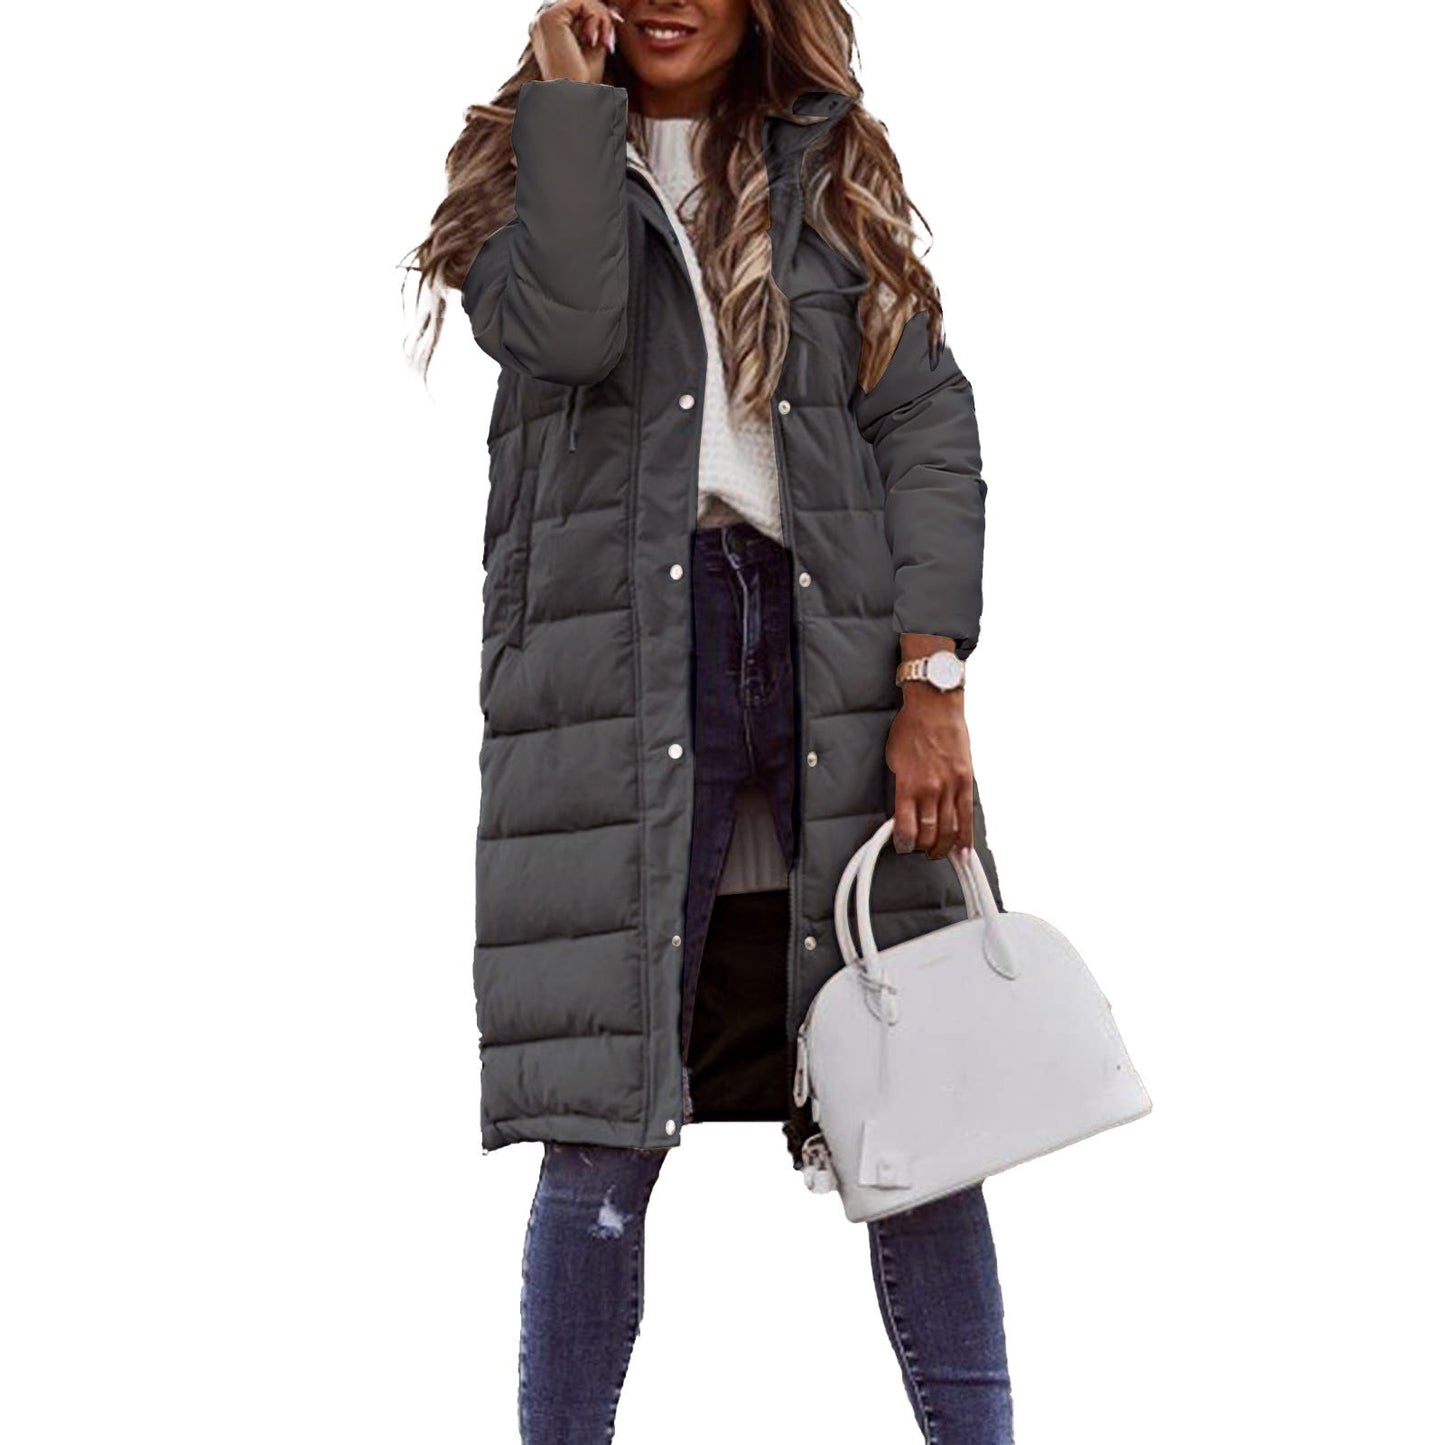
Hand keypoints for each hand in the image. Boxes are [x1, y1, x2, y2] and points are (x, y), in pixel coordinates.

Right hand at [530, 1, 624, 83]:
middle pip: (579, 2)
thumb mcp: (592, 46)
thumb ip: (596, 24)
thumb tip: (610, 7)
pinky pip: (582, 2)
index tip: (608, 39)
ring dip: (601, 18)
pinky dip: (597, 18)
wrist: (574, 96)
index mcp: (547, 29)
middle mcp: (541, 21)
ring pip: (582, 0)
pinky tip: (596, 40)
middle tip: (609, 42)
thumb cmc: (583, 80)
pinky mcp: (550, 17)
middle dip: (601, 17)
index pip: (576, 9)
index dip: (597, 18)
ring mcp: (543, 17)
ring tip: (604, 43)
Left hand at [886, 654, 973, 860]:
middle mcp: (930, 788)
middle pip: (929, 833)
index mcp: (908, 784)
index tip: (903, 847)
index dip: (904, 844)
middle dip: (923, 848)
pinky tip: (964, 850)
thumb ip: (900, 787)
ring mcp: (951, 785)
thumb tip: (903, 811)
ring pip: (950, 829)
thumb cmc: (910, 728)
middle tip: (921, 850)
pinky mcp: (966, 781)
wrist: (934, 706)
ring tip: (938, 852)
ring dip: (943, 846)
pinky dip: (966, 837)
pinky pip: (967, 815)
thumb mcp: (894, 760)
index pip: (906, 828)